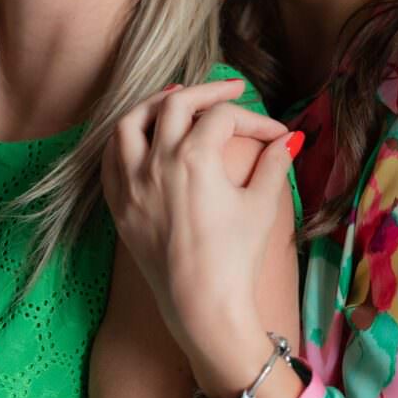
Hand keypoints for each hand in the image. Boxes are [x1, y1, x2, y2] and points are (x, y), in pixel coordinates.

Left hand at [102, 79, 296, 397]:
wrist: (202, 305)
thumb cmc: (235, 257)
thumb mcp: (261, 206)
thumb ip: (273, 164)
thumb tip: (286, 140)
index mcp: (194, 158)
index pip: (224, 118)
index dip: (255, 120)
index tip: (275, 135)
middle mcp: (156, 162)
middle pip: (175, 103)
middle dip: (207, 92)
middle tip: (230, 92)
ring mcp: (132, 183)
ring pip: (131, 122)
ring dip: (155, 104)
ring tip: (176, 98)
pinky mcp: (119, 205)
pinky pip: (111, 159)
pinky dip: (126, 140)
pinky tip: (143, 136)